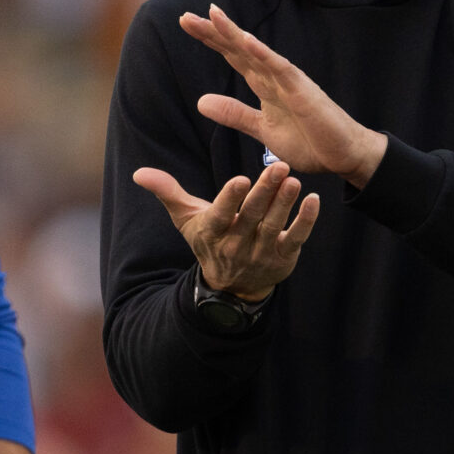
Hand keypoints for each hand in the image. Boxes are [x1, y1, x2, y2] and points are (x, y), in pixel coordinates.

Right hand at [132, 158, 318, 302]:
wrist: (232, 286)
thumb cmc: (209, 241)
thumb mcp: (186, 219)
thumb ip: (167, 192)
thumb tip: (138, 173)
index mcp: (212, 233)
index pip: (221, 215)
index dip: (230, 199)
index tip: (240, 178)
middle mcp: (236, 244)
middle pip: (251, 216)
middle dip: (265, 191)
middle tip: (279, 166)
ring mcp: (261, 253)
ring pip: (274, 226)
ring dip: (285, 203)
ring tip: (294, 179)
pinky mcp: (284, 257)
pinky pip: (296, 238)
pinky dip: (306, 221)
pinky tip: (314, 201)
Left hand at [179, 4, 388, 185]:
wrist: (345, 155)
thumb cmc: (310, 140)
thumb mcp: (263, 129)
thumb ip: (235, 114)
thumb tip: (200, 102)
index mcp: (265, 84)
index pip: (233, 55)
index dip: (211, 39)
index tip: (186, 22)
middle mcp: (274, 76)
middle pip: (239, 48)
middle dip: (213, 32)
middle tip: (185, 16)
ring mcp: (289, 81)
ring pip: (257, 52)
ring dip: (235, 33)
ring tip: (213, 15)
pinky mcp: (303, 92)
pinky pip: (281, 70)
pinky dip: (264, 54)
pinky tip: (247, 40)